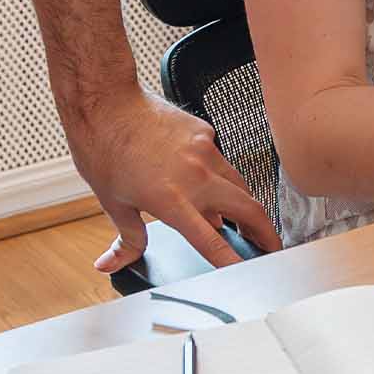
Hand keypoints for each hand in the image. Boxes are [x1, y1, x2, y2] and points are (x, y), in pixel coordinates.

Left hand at [67, 88, 280, 272]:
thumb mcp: (112, 203)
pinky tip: (204, 180)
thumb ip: (126, 239)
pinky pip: (221, 160)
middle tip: (268, 247)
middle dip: (264, 232)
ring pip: (239, 183)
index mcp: (171, 199)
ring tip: (241, 219)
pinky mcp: (204, 131)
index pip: (212, 240)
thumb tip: (111, 263)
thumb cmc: (104, 150)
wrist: (106, 103)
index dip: (234, 261)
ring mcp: (204, 150)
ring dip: (245, 204)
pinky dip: (218, 176)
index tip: (250, 271)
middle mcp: (195, 175)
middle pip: (248, 208)